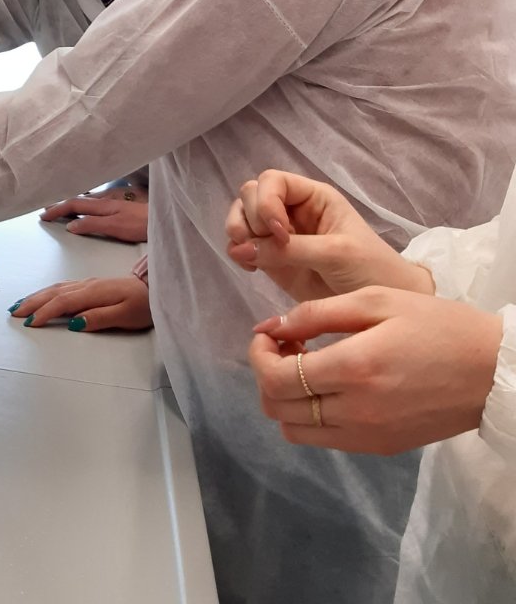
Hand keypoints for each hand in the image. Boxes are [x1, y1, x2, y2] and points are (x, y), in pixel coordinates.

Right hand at [9, 276, 152, 331]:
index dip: (45, 312)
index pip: (62, 302)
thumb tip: (75, 323)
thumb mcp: (125, 315)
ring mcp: (87, 284)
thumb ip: (100, 318)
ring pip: (56, 288)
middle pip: (53, 292)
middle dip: (32, 302)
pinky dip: (48, 292)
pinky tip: (43, 296)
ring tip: (21, 304)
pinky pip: (62, 287)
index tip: (30, 323)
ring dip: (37, 296)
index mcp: (93, 293)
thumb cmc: (143, 304)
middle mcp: (86, 285)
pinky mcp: (90, 285)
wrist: (155, 287)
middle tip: (13, 312)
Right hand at [40, 196, 148, 242]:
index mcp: (102, 204)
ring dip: (71, 203)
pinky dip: (84, 204)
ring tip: (61, 206)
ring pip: (86, 199)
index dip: (57, 210)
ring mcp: (114, 200)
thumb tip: (70, 226)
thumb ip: (93, 225)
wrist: (165, 217)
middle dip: (60, 204)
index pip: (73, 205)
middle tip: (46, 209)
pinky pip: (96, 201)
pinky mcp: (122, 204)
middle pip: (77, 200)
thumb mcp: (116, 227)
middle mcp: (106, 199)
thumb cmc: (143, 224)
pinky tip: (87, 206)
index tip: (43, 216)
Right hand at [225, 169, 432, 302]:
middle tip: (266, 246)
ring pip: (241, 217)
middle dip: (251, 219)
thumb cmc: (369, 270)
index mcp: (312, 197)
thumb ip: (289, 250)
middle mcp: (290, 209)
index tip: (280, 233)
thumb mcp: (335, 254)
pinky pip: (240, 245)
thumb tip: (239, 249)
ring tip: (249, 257)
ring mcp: (277, 233)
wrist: (376, 311)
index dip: (267, 202)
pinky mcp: (270, 257)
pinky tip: (250, 268)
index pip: (272, 181)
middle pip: (250, 195)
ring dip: (238, 233)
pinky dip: (237, 253)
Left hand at [249, 286, 502, 454]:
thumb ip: (315, 313)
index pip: (276, 378)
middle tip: (284, 346)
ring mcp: (368, 436)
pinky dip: (310, 417)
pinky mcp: (381, 447)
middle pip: (277, 408)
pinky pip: (324, 440)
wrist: (493, 372)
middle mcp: (356, 411)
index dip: (258, 355)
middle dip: (266, 373)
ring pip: (295, 431)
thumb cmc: (435, 325)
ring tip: (304, 366)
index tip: (267, 333)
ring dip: (285, 399)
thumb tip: (270, 327)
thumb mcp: (374, 300)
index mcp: (354, 368)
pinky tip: (327, 386)